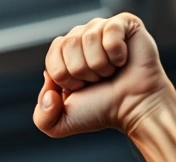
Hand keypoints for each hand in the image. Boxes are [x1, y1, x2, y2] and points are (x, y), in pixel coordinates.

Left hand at [33, 13, 170, 137]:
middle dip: (83, 72)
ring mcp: (102, 29)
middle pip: (68, 44)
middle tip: (98, 80)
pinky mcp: (124, 24)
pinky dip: (117, 53)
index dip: (65, 77)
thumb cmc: (101, 110)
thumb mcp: (61, 124)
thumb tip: (49, 89)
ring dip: (100, 65)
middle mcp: (81, 37)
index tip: (81, 88)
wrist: (134, 108)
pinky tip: (123, 60)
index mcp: (64, 55)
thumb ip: (41, 117)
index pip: (52, 54)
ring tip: (111, 72)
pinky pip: (110, 32)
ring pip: (88, 39)